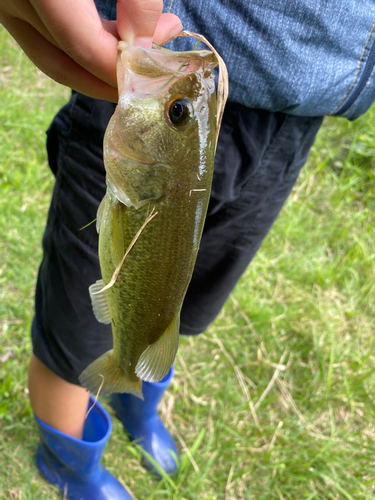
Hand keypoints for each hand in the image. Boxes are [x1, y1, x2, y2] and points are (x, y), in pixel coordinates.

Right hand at [0, 0, 181, 101]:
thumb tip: (145, 42)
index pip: (85, 49)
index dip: (126, 67)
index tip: (162, 65)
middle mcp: (11, 3)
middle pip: (69, 65)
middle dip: (118, 78)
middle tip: (158, 70)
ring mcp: (7, 8)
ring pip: (55, 59)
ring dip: (102, 69)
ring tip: (145, 51)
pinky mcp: (16, 8)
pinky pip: (48, 41)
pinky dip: (84, 48)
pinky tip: (118, 36)